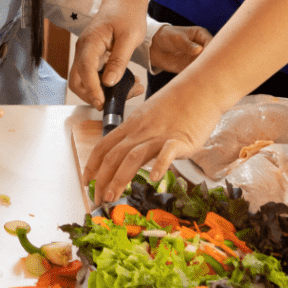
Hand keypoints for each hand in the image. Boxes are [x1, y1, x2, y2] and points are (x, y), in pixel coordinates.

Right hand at [69, 0, 149, 108]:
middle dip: (93, 95)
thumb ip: (119, 60)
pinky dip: (107, 84)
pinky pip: (94, 75)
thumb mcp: (129, 37)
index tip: (102, 103)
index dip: (92, 88)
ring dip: (102, 91)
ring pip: (85, 80)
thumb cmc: (128, 13)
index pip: (85, 69)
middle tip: (116, 101)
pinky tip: (128, 82)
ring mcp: (87, 53)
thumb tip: (108, 83)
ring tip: (131, 89)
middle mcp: (84, 49)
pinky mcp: (93, 56)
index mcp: (91, 41)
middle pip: (77, 80)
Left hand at [83, 79, 223, 205]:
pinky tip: (153, 179)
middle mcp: (140, 131)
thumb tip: (128, 155)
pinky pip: (167, 152)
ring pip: (133, 156)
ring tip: (113, 195)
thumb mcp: (149, 118)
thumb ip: (138, 136)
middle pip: (113, 155)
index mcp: (131, 126)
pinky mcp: (180, 139)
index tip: (86, 182)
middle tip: (97, 198)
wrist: (201, 88)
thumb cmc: (177, 104)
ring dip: (120, 177)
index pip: (104, 146)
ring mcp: (159, 135)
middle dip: (102, 178)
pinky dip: (159, 165)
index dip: (92, 165)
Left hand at [148, 24, 210, 72]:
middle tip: (211, 70)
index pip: (213, 43)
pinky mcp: (192, 67)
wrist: (153, 47)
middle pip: (213, 56)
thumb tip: (199, 50)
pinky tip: (199, 80)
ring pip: (207, 65)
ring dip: (207, 71)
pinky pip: (199, 73)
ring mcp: (198, 58)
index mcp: (201, 35)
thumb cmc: (166, 37)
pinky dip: (200, 76)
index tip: (211, 58)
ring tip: (206, 76)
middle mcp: (203, 46)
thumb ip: (187, 44)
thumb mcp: (176, 38)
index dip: (214, 51)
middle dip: (214, 63)